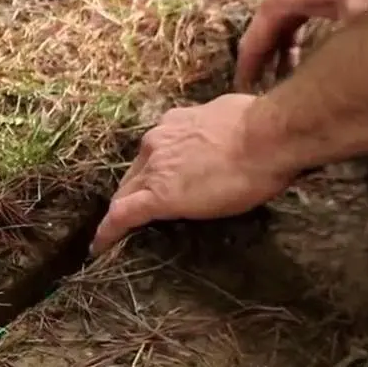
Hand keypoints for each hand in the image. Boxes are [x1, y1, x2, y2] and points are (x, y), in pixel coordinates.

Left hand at [91, 94, 294, 254]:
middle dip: (134, 191)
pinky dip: (108, 232)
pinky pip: (122, 216)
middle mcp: (157, 142)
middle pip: (135, 173)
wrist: (268, 138)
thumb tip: (226, 134)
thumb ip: (217, 131)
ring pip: (126, 193)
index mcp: (176, 123)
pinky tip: (99, 248)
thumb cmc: (264, 129)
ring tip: (117, 233)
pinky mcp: (155, 197)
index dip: (151, 169)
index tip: (154, 180)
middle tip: (138, 211)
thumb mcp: (232, 119)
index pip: (155, 151)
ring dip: (123, 209)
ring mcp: (154, 169)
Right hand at [234, 0, 367, 92]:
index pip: (252, 44)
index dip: (247, 74)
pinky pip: (294, 17)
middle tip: (265, 104)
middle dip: (263, 69)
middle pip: (263, 36)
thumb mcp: (360, 14)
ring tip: (283, 89)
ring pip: (279, 27)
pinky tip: (303, 59)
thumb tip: (334, 87)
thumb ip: (342, 50)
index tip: (241, 101)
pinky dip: (294, 39)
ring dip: (281, 55)